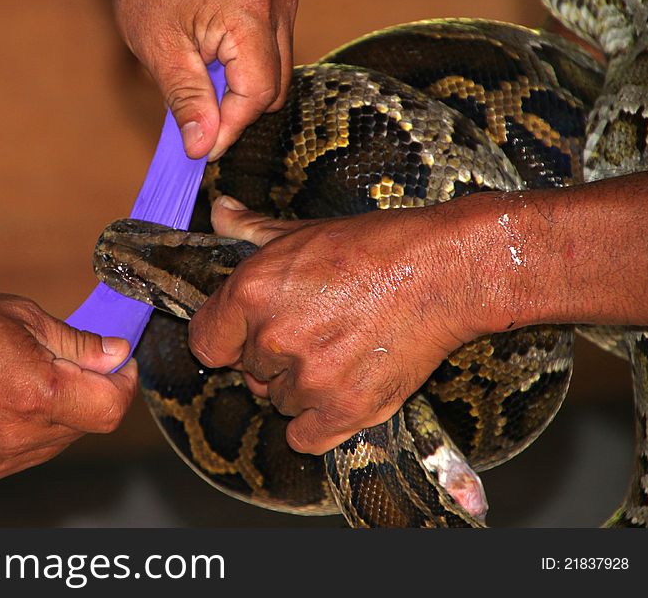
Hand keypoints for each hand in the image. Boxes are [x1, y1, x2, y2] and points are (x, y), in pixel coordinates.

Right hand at [0, 292, 137, 490]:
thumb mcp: (18, 316)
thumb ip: (76, 343)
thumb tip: (117, 355)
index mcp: (37, 392)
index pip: (112, 408)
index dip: (125, 384)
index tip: (119, 363)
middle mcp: (20, 436)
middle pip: (86, 424)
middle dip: (88, 391)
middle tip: (63, 360)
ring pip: (57, 442)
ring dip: (57, 412)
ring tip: (18, 379)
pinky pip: (22, 455)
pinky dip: (24, 430)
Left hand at [105, 0, 297, 158]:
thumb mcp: (159, 47)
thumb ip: (186, 100)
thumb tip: (202, 148)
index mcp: (251, 15)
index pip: (256, 95)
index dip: (229, 129)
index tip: (200, 148)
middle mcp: (278, 5)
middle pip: (273, 89)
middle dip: (235, 111)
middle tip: (195, 115)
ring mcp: (282, 0)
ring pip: (276, 75)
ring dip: (240, 90)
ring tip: (199, 78)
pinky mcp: (277, 0)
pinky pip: (272, 53)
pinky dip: (244, 68)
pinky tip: (211, 59)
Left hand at [188, 197, 489, 454]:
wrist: (442, 271)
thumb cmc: (374, 248)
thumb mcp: (302, 231)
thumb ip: (250, 229)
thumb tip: (219, 212)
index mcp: (251, 293)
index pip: (205, 344)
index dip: (226, 339)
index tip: (246, 334)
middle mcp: (273, 339)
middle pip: (247, 372)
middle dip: (270, 357)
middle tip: (310, 331)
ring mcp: (309, 378)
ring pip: (278, 402)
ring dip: (298, 386)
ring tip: (334, 352)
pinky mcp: (346, 409)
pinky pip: (304, 436)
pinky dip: (316, 421)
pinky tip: (336, 391)